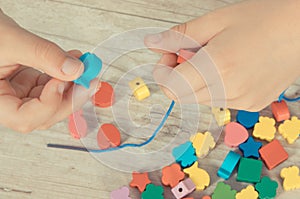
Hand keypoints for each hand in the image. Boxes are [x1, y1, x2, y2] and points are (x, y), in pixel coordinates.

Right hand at [0, 9, 96, 132]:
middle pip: (44, 114)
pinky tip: (75, 62)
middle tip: (88, 79)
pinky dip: (67, 75)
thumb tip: (75, 69)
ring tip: (84, 66)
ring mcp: (20, 94)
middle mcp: (7, 102)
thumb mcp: (12, 41)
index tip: (63, 83)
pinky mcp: (30, 83)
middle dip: (70, 97)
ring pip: (53, 102)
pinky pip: (53, 86)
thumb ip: (44, 55)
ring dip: (73, 86)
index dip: (48, 104)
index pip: (24, 118)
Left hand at [145, 0, 299, 110]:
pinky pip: (218, 100)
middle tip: (192, 52)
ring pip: (199, 99)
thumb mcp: (216, 20)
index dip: (163, 71)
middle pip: (182, 95)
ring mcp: (242, 101)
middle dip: (178, 74)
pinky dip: (213, 86)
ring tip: (214, 57)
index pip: (171, 86)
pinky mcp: (251, 104)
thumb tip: (153, 43)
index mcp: (218, 67)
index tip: (170, 54)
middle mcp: (229, 90)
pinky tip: (228, 68)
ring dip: (196, 80)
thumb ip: (180, 36)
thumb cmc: (264, 19)